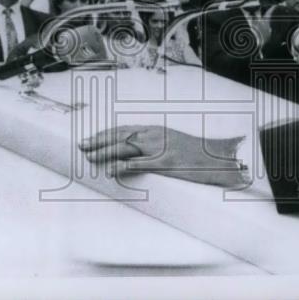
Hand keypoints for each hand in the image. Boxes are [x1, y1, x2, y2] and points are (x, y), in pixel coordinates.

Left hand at [79, 126, 248, 187]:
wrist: (217, 158)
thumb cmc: (194, 153)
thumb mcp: (171, 142)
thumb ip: (153, 143)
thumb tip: (134, 150)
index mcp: (155, 130)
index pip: (124, 129)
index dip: (105, 133)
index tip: (90, 138)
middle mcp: (155, 135)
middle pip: (121, 136)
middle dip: (99, 141)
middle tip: (82, 146)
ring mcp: (160, 148)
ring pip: (126, 147)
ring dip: (105, 152)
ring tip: (90, 156)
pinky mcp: (166, 163)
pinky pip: (141, 164)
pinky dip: (124, 167)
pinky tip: (111, 170)